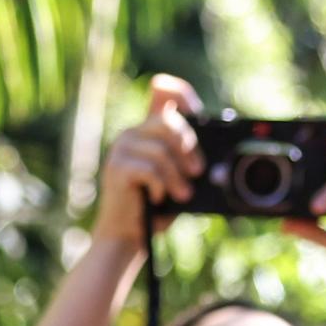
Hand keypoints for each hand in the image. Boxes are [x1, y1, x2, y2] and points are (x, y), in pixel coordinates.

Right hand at [92, 77, 205, 249]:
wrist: (128, 235)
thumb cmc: (155, 208)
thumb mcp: (178, 179)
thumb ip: (187, 161)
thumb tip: (209, 161)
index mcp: (149, 132)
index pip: (164, 96)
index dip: (177, 90)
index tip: (189, 100)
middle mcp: (133, 134)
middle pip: (169, 121)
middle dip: (189, 147)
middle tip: (197, 172)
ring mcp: (122, 149)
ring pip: (161, 150)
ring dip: (177, 176)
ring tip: (182, 195)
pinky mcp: (116, 168)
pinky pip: (149, 169)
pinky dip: (161, 186)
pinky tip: (158, 198)